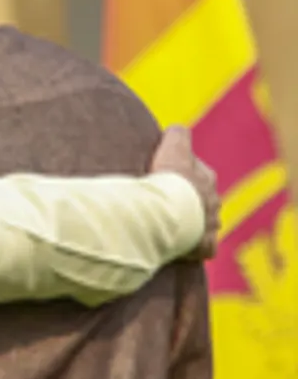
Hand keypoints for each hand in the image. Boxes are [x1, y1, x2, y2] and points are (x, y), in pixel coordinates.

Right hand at [150, 125, 219, 258]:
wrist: (170, 213)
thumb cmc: (169, 181)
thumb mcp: (171, 147)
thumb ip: (176, 134)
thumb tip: (176, 129)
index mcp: (205, 176)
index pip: (198, 170)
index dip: (180, 172)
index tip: (165, 175)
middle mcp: (213, 200)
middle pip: (203, 197)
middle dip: (190, 199)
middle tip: (166, 202)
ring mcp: (210, 225)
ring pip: (204, 223)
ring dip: (192, 224)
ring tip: (171, 226)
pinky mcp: (204, 246)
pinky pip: (202, 248)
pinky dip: (194, 248)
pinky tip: (181, 249)